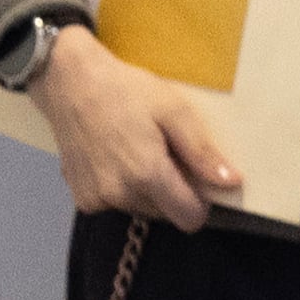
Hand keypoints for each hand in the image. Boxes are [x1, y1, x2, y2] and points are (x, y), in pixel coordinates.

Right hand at [27, 25, 242, 227]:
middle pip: (166, 214)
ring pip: (141, 208)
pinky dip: (122, 187)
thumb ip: (202, 152)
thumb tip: (231, 182)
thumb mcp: (174, 112)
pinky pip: (115, 202)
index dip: (201, 202)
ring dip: (147, 190)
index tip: (198, 180)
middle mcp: (119, 194)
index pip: (189, 218)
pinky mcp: (80, 194)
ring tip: (138, 152)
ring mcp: (96, 197)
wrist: (68, 81)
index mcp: (146, 176)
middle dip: (173, 192)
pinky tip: (116, 158)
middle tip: (165, 155)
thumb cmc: (124, 91)